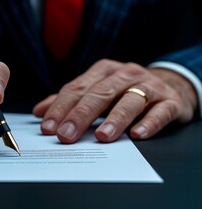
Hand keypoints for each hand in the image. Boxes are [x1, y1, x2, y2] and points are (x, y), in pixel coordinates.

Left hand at [33, 59, 197, 142]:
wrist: (168, 85)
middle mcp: (125, 75)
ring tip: (101, 136)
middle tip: (66, 135)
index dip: (61, 108)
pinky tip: (137, 135)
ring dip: (115, 119)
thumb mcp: (96, 90)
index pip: (77, 89)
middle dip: (81, 115)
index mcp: (103, 71)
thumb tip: (39, 112)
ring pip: (130, 101)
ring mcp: (149, 86)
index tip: (48, 127)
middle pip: (99, 94)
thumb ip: (69, 100)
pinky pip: (160, 111)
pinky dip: (149, 123)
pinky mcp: (170, 101)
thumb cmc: (123, 91)